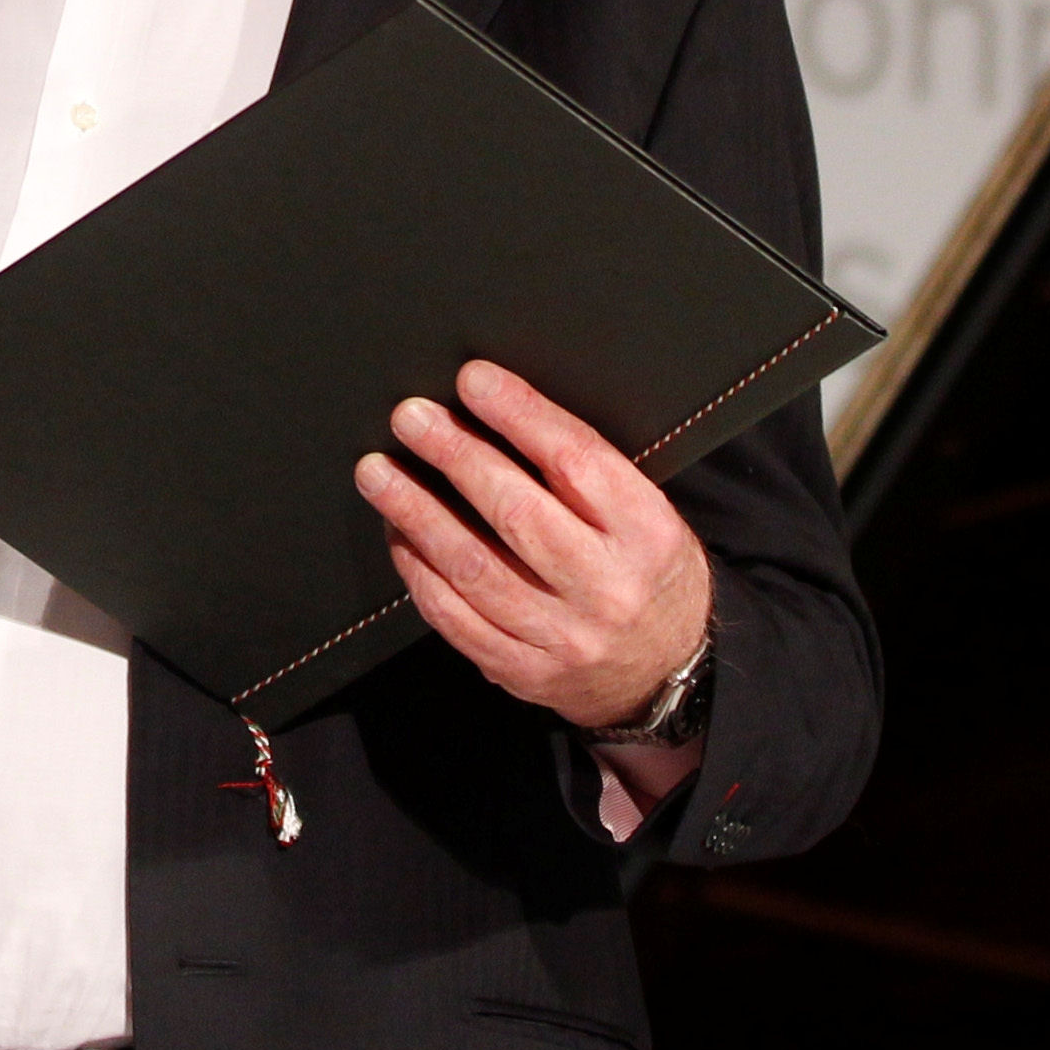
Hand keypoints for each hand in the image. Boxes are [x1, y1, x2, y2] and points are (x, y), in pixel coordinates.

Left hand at [355, 361, 708, 732]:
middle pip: (515, 512)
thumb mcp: (646, 512)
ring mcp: (563, 636)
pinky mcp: (525, 671)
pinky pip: (455, 619)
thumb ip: (584, 471)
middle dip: (453, 455)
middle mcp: (606, 587)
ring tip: (378, 473)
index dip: (518, 413)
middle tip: (410, 418)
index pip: (576, 460)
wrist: (671, 668)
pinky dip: (417, 571)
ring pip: (474, 568)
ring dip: (415, 512)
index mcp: (646, 532)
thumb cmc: (647, 568)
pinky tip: (397, 534)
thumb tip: (497, 408)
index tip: (472, 379)